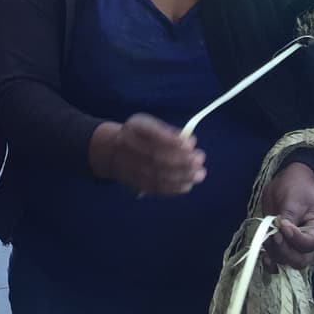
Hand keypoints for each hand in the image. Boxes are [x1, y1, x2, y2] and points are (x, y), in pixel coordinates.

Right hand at [89, 113, 206, 195]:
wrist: (113, 151)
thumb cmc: (140, 135)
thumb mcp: (150, 125)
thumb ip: (169, 132)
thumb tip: (191, 142)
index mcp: (133, 128)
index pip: (153, 134)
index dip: (172, 140)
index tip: (192, 144)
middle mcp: (127, 146)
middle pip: (156, 156)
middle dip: (181, 160)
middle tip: (200, 160)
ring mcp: (130, 166)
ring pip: (157, 174)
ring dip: (182, 176)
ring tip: (200, 174)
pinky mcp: (135, 182)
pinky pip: (155, 187)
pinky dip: (173, 187)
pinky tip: (188, 184)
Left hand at [261, 162, 313, 268]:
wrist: (288, 183)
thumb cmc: (297, 188)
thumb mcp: (295, 199)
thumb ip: (289, 216)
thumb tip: (281, 228)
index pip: (310, 244)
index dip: (296, 239)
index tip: (283, 225)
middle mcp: (307, 243)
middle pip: (299, 259)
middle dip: (284, 251)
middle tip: (274, 236)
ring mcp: (293, 245)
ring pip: (286, 261)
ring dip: (274, 253)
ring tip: (266, 237)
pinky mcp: (280, 244)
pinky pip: (277, 260)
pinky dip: (270, 262)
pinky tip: (264, 257)